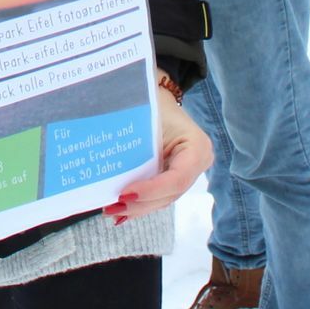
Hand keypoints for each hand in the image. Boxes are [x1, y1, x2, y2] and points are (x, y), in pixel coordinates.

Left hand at [102, 93, 211, 222]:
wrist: (158, 96)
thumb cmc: (152, 102)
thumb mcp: (147, 121)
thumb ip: (136, 148)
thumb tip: (112, 175)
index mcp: (196, 146)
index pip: (176, 179)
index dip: (151, 191)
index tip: (124, 194)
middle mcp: (198, 163)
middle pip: (169, 194)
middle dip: (140, 205)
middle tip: (111, 208)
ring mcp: (189, 172)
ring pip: (164, 198)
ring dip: (138, 208)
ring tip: (112, 210)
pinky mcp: (176, 176)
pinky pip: (160, 194)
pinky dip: (141, 203)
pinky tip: (122, 212)